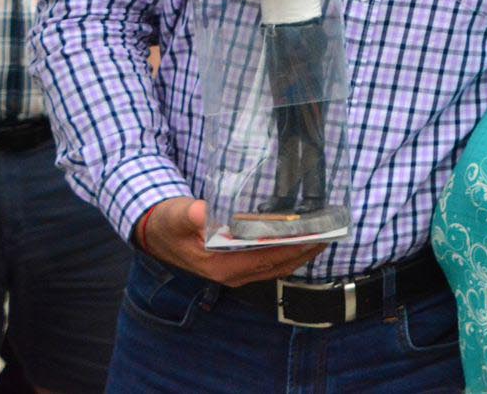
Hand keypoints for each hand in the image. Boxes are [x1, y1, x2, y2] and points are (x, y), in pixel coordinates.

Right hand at [139, 197, 327, 286]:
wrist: (156, 233)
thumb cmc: (168, 223)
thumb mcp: (175, 215)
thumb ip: (187, 215)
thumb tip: (202, 213)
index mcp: (220, 265)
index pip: (265, 259)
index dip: (291, 249)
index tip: (315, 236)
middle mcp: (231, 274)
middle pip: (276, 265)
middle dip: (304, 251)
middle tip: (330, 233)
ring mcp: (234, 272)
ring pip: (275, 267)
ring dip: (299, 254)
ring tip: (322, 236)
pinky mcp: (236, 266)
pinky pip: (268, 264)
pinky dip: (286, 254)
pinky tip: (299, 241)